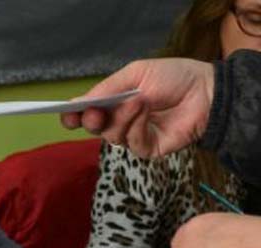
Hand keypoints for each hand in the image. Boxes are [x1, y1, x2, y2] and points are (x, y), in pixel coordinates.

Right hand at [60, 58, 214, 157]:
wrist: (206, 91)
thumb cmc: (173, 77)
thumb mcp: (136, 74)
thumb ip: (107, 88)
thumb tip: (79, 103)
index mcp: (114, 102)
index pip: (86, 113)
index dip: (73, 116)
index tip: (66, 115)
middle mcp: (120, 121)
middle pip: (94, 128)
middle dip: (90, 121)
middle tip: (93, 113)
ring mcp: (134, 136)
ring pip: (111, 136)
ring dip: (121, 118)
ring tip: (137, 101)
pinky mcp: (148, 149)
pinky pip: (132, 143)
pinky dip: (136, 126)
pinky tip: (146, 112)